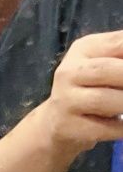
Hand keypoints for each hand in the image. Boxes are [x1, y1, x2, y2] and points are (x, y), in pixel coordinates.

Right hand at [41, 31, 122, 154]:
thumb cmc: (88, 89)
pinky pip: (100, 128)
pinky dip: (120, 128)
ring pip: (102, 99)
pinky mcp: (65, 126)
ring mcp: (65, 100)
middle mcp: (69, 72)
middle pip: (108, 70)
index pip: (117, 43)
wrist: (54, 122)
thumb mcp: (102, 64)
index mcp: (83, 49)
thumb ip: (121, 57)